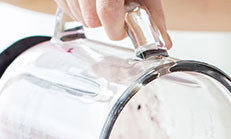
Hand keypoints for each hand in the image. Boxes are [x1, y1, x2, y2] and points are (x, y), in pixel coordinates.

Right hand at [54, 0, 171, 46]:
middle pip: (91, 21)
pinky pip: (67, 10)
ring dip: (91, 15)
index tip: (123, 24)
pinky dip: (78, 9)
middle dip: (104, 21)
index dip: (116, 26)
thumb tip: (162, 41)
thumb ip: (153, 14)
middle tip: (112, 5)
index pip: (108, 13)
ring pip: (79, 17)